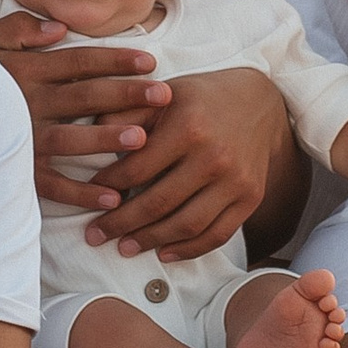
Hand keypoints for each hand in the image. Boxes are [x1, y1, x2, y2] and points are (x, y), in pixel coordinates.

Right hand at [0, 14, 163, 212]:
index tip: (150, 61)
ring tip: (141, 139)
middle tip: (163, 96)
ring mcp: (20, 138)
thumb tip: (58, 28)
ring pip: (71, 140)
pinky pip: (50, 185)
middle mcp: (27, 103)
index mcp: (27, 69)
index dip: (116, 60)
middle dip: (127, 96)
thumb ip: (20, 30)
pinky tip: (111, 197)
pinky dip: (80, 193)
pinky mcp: (11, 169)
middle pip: (86, 98)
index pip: (80, 62)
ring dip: (107, 141)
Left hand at [85, 59, 294, 258]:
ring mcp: (236, 181)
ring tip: (125, 247)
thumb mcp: (162, 95)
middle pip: (158, 203)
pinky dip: (189, 250)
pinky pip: (217, 235)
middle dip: (120, 223)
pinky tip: (164, 253)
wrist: (259, 102)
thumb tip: (89, 138)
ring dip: (151, 241)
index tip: (88, 197)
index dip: (107, 187)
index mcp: (188, 126)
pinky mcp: (251, 198)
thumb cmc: (200, 99)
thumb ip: (125, 114)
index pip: (136, 169)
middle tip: (95, 235)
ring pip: (186, 225)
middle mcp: (214, 156)